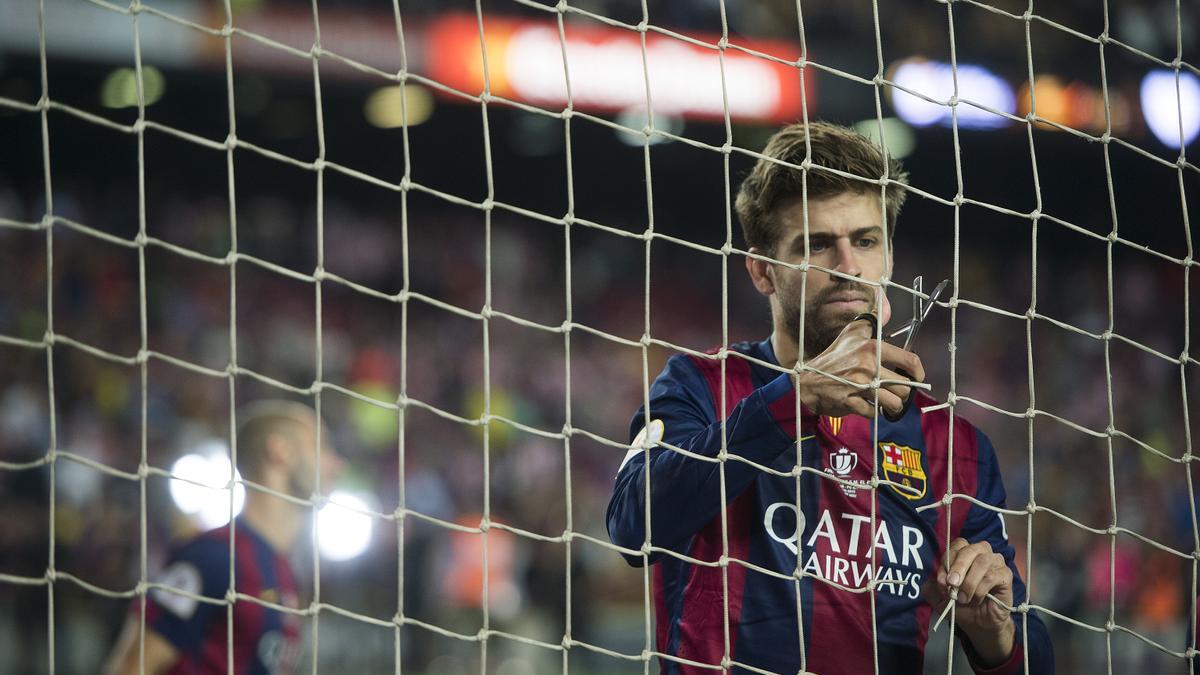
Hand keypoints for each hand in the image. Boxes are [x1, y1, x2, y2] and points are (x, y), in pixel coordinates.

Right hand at [797, 293, 924, 417]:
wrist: (808, 379)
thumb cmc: (832, 357)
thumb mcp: (850, 334)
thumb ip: (869, 323)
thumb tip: (883, 311)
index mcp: (871, 348)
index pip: (909, 361)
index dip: (919, 372)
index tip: (918, 378)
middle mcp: (867, 366)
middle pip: (904, 387)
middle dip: (902, 393)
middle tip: (895, 392)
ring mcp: (859, 385)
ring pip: (893, 402)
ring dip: (892, 406)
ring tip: (887, 403)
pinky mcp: (850, 402)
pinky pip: (873, 412)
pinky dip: (873, 412)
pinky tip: (868, 406)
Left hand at [927, 538, 1015, 666]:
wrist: (980, 623)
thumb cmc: (962, 604)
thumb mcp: (940, 598)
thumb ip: (932, 587)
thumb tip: (932, 580)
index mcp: (965, 552)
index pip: (956, 547)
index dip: (947, 561)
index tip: (942, 581)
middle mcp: (981, 552)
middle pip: (969, 550)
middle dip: (958, 567)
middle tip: (952, 584)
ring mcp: (995, 562)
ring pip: (982, 562)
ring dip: (969, 582)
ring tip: (963, 598)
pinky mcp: (1005, 575)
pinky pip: (992, 576)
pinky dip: (980, 590)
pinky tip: (976, 600)